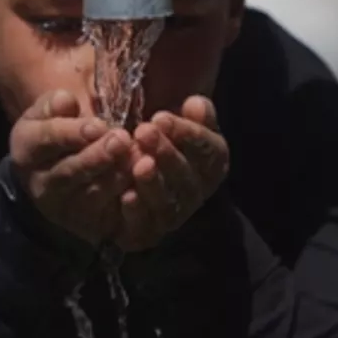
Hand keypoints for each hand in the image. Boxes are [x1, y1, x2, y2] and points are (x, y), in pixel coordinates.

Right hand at [9, 90, 133, 246]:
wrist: (50, 179)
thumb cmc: (55, 137)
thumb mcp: (46, 115)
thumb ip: (55, 105)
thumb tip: (67, 101)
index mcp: (27, 148)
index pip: (47, 139)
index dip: (72, 133)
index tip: (98, 125)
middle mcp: (41, 183)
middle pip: (69, 171)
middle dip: (97, 156)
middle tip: (122, 140)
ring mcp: (62, 208)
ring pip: (91, 194)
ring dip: (116, 178)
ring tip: (140, 160)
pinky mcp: (85, 225)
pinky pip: (108, 216)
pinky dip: (126, 205)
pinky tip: (140, 188)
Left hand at [117, 95, 229, 251]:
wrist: (126, 175)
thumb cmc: (159, 141)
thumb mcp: (177, 123)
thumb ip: (193, 113)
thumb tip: (196, 104)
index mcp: (211, 164)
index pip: (210, 150)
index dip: (188, 134)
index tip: (161, 116)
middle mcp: (197, 192)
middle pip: (187, 176)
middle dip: (167, 153)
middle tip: (143, 131)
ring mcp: (175, 215)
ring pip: (169, 202)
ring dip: (154, 184)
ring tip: (138, 164)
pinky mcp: (149, 234)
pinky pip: (146, 227)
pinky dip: (137, 213)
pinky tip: (126, 197)